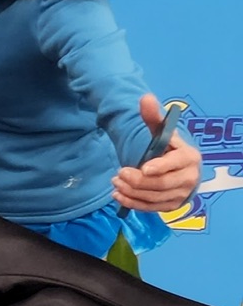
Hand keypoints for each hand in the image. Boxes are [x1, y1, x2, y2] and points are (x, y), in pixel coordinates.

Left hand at [115, 93, 201, 212]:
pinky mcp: (172, 206)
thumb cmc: (168, 147)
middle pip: (162, 183)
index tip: (143, 167)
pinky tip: (118, 195)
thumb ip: (153, 117)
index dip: (160, 166)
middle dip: (138, 180)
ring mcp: (182, 194)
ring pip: (154, 197)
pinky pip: (151, 208)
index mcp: (189, 157)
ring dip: (132, 191)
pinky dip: (133, 203)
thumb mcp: (161, 131)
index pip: (175, 164)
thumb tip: (146, 98)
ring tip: (115, 181)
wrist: (179, 168)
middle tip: (119, 173)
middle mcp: (190, 177)